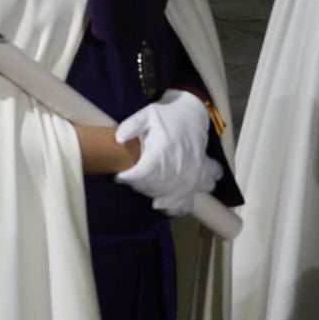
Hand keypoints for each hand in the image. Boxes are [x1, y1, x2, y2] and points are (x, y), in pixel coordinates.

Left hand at [114, 90, 220, 215]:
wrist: (192, 114)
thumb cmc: (167, 115)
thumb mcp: (147, 114)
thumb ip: (131, 125)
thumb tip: (118, 139)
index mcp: (163, 151)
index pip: (142, 174)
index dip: (128, 178)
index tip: (120, 176)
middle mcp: (178, 167)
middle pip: (154, 188)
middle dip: (140, 186)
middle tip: (133, 179)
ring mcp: (191, 175)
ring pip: (173, 199)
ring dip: (159, 198)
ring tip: (151, 191)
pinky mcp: (200, 178)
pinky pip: (191, 199)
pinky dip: (180, 204)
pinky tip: (170, 200)